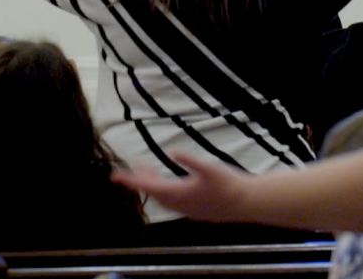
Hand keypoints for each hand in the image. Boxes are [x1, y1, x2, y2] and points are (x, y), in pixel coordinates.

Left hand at [112, 152, 248, 222]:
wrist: (247, 202)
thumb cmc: (229, 184)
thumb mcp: (210, 168)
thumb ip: (190, 160)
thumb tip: (173, 151)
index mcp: (180, 193)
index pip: (149, 187)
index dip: (132, 180)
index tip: (116, 176)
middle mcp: (180, 205)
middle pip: (153, 193)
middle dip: (142, 180)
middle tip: (134, 167)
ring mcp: (187, 210)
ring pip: (162, 199)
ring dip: (154, 186)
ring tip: (150, 172)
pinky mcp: (195, 211)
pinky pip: (172, 203)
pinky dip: (164, 193)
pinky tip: (170, 186)